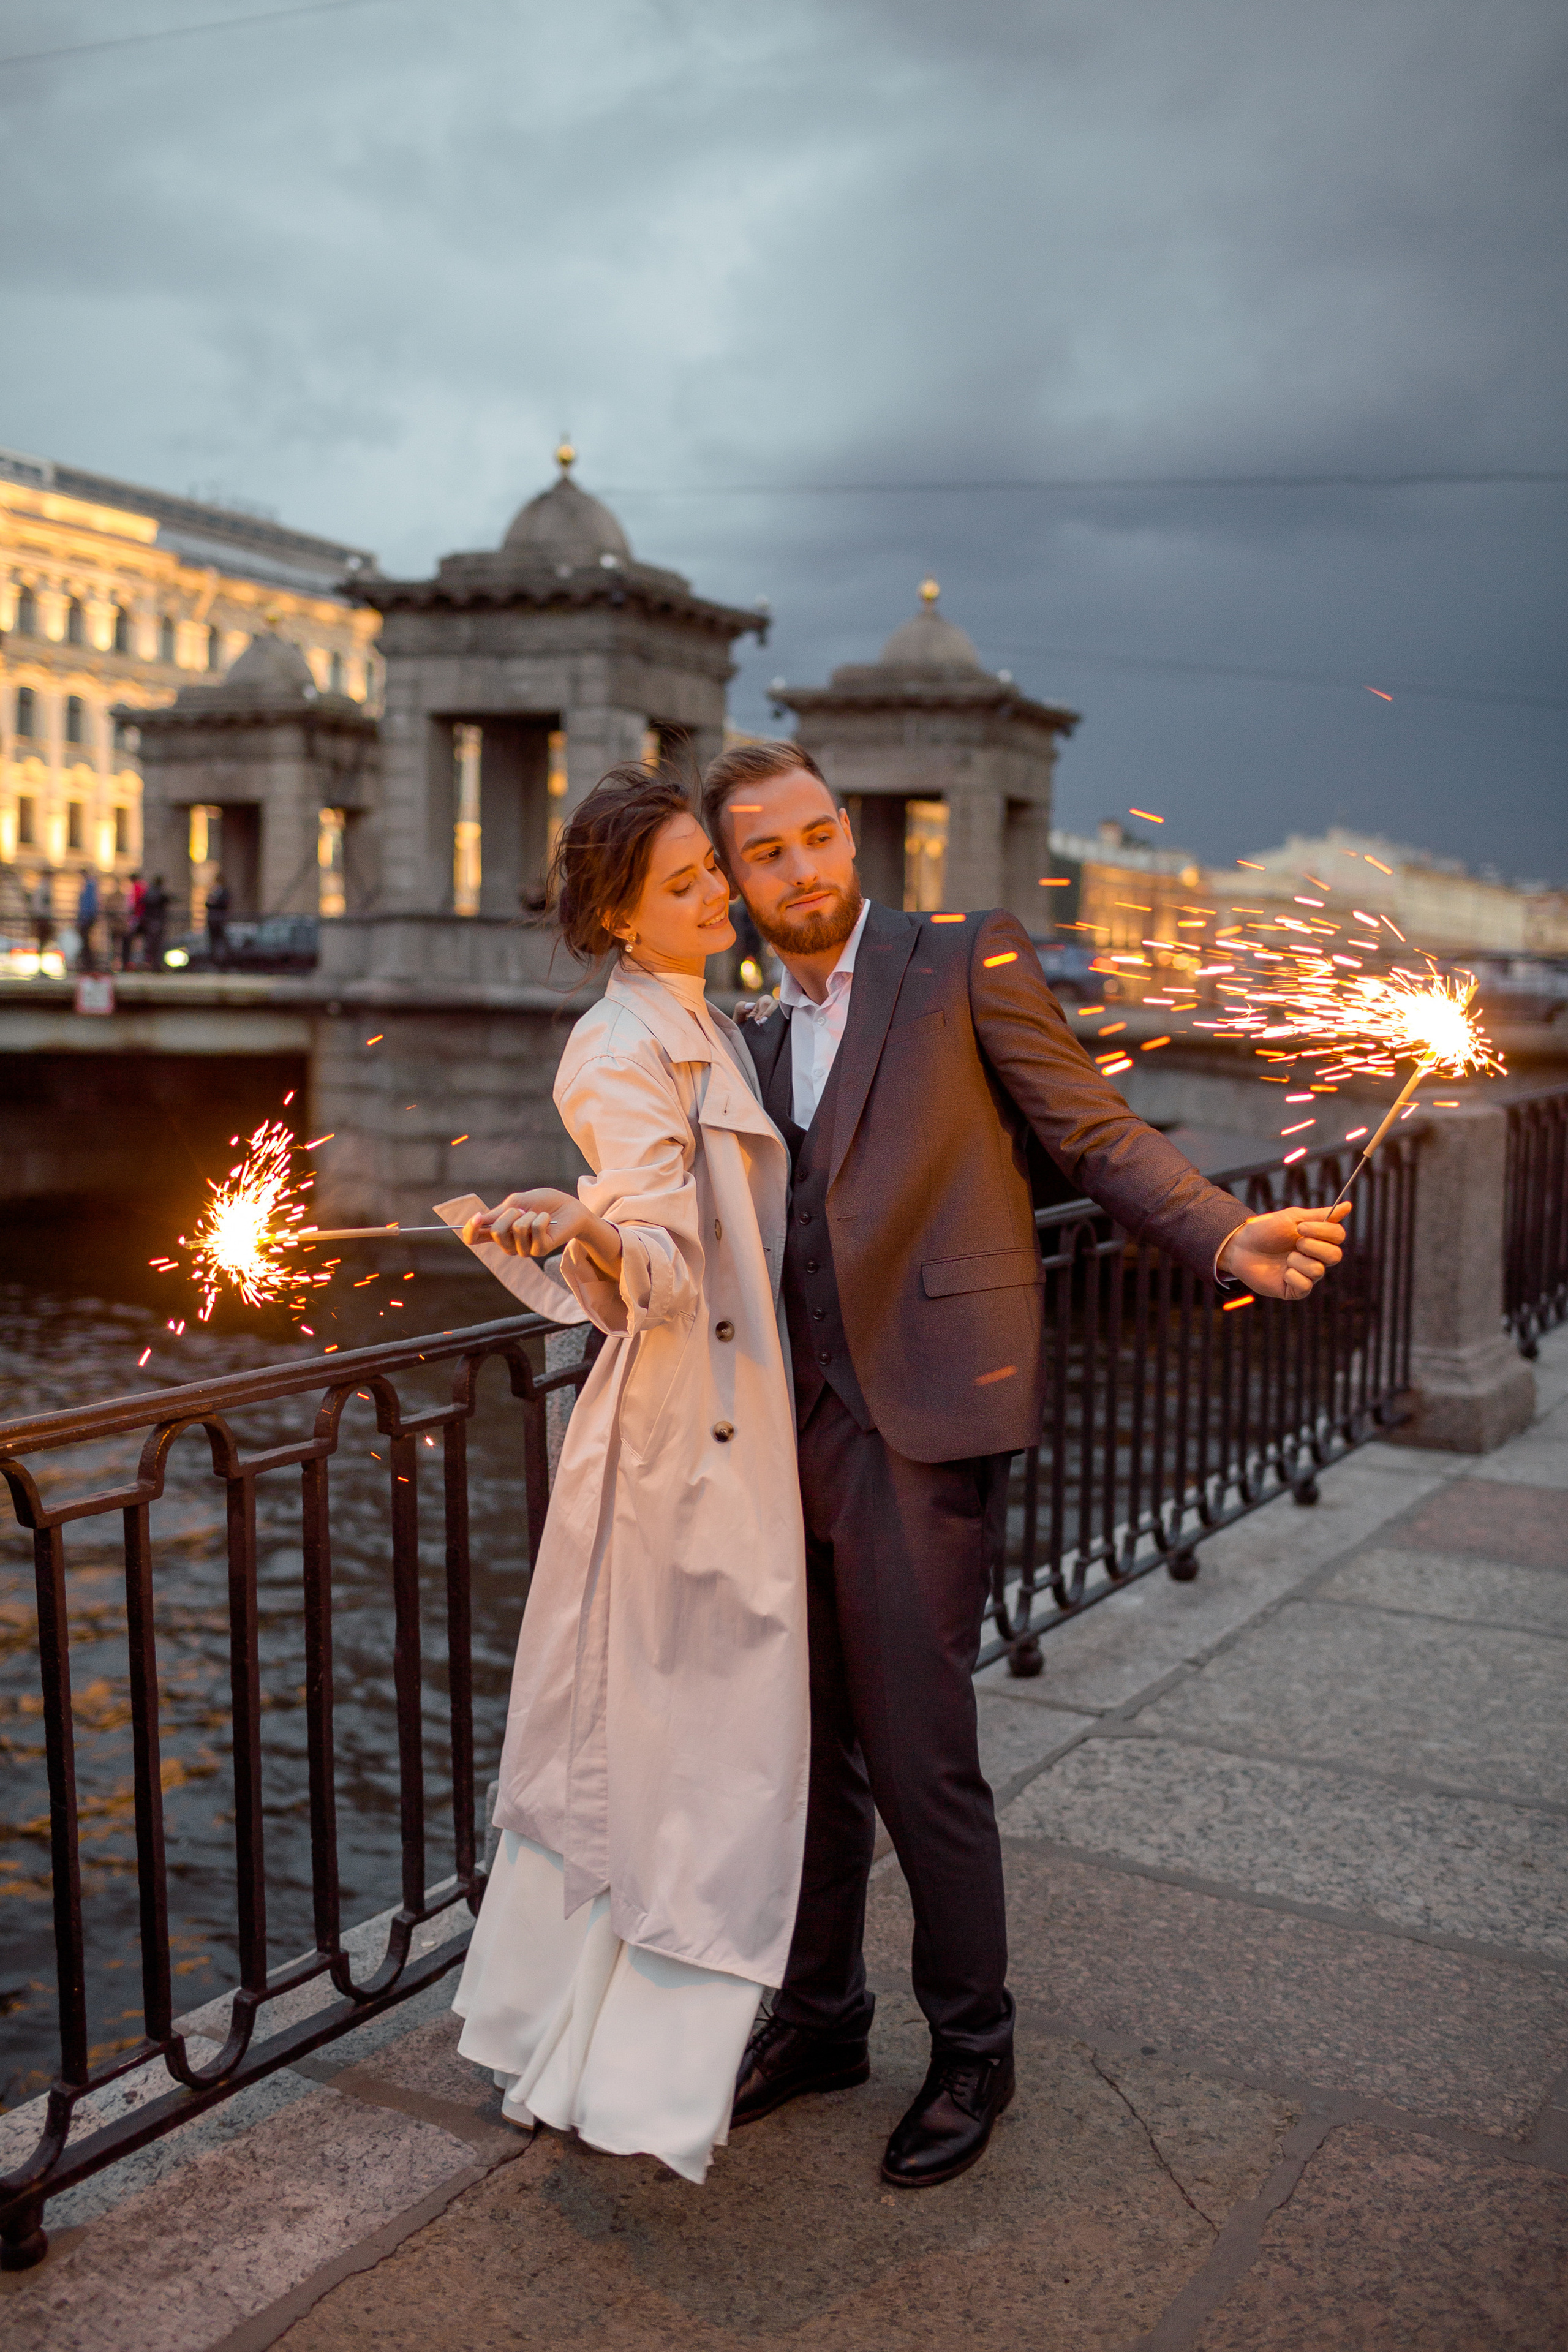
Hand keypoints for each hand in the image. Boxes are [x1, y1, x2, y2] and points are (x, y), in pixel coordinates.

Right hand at [463, 1190, 621, 1279]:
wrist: (570, 1207)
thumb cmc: (543, 1203)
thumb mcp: (517, 1203)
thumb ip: (497, 1213)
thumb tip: (477, 1219)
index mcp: (499, 1232)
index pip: (475, 1238)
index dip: (471, 1231)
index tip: (477, 1217)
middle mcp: (508, 1244)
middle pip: (496, 1231)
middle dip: (509, 1214)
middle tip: (524, 1210)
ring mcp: (524, 1250)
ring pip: (516, 1229)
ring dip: (529, 1214)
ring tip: (538, 1215)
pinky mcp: (540, 1250)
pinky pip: (534, 1229)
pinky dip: (542, 1217)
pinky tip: (549, 1219)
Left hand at [1217, 1202, 1350, 1300]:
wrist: (1240, 1246)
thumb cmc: (1266, 1230)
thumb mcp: (1292, 1218)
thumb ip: (1321, 1215)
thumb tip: (1348, 1205)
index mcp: (1318, 1239)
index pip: (1339, 1236)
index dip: (1324, 1231)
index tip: (1301, 1227)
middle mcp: (1316, 1258)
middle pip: (1335, 1256)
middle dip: (1313, 1246)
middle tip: (1295, 1243)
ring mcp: (1306, 1275)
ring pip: (1318, 1270)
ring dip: (1298, 1260)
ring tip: (1285, 1258)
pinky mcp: (1295, 1290)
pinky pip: (1305, 1286)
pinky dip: (1292, 1276)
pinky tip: (1282, 1273)